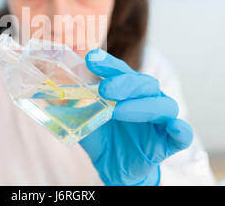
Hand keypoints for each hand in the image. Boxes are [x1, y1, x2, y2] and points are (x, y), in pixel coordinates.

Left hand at [79, 49, 192, 185]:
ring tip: (118, 110)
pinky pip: (181, 134)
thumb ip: (69, 105)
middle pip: (143, 83)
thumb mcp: (82, 119)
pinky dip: (180, 130)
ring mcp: (159, 119)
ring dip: (141, 105)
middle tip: (104, 89)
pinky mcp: (168, 141)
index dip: (107, 63)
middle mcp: (146, 99)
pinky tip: (175, 128)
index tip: (90, 58)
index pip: (120, 71)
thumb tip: (43, 91)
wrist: (115, 166)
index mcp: (127, 90)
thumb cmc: (102, 136)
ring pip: (161, 104)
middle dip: (124, 83)